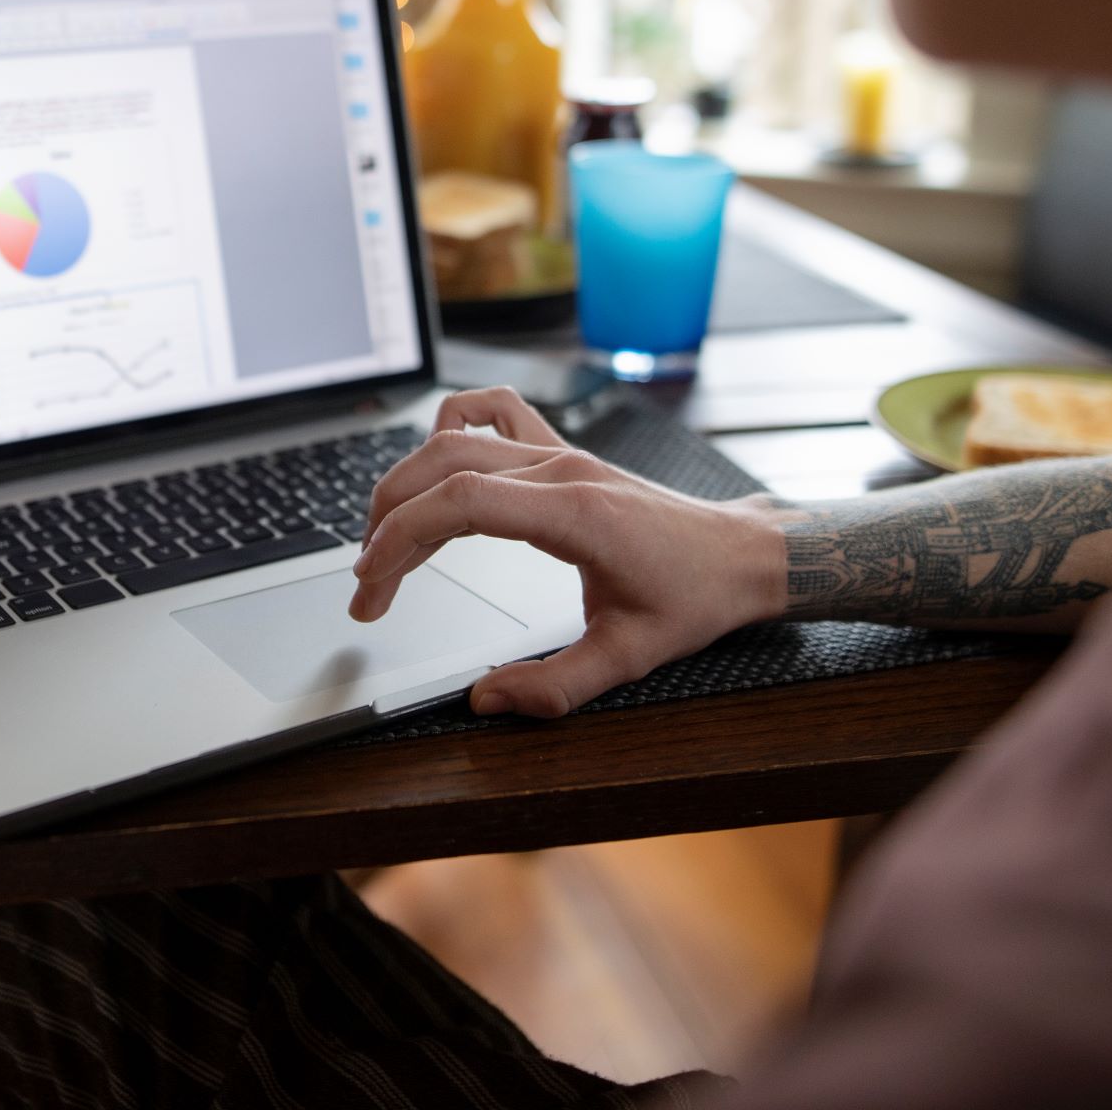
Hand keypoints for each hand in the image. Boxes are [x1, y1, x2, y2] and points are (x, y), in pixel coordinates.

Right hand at [353, 388, 786, 717]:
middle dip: (387, 523)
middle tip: (367, 584)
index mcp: (574, 512)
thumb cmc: (694, 599)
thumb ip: (555, 687)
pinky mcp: (563, 452)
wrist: (743, 555)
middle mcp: (561, 468)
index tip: (372, 586)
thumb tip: (485, 700)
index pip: (459, 503)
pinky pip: (494, 412)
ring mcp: (561, 452)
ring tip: (383, 539)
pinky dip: (452, 424)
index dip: (400, 540)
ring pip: (456, 438)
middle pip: (442, 466)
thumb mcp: (630, 658)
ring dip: (407, 483)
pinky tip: (433, 463)